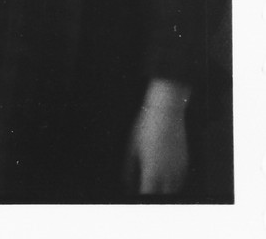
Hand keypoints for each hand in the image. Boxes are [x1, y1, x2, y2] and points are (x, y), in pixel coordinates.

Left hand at [123, 78, 190, 195]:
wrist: (165, 112)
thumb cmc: (145, 128)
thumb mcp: (131, 148)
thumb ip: (128, 170)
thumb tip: (127, 185)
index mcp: (152, 172)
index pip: (147, 197)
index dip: (140, 200)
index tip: (135, 201)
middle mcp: (168, 175)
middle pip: (162, 198)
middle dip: (152, 198)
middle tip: (143, 195)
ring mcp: (178, 170)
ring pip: (172, 193)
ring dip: (163, 193)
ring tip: (153, 188)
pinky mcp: (185, 165)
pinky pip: (179, 183)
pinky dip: (172, 185)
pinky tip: (163, 179)